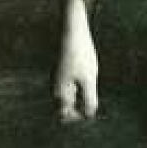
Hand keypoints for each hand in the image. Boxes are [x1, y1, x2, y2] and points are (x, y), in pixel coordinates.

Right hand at [53, 0, 98, 122]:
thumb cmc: (81, 55)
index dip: (78, 117)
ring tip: (90, 86)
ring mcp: (57, 76)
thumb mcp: (89, 79)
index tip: (91, 111)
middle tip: (92, 101)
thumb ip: (89, 99)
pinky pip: (69, 83)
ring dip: (79, 96)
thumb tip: (89, 115)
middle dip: (78, 107)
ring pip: (67, 94)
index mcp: (59, 91)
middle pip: (65, 105)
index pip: (65, 115)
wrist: (73, 30)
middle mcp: (55, 85)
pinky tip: (87, 75)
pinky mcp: (62, 68)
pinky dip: (78, 85)